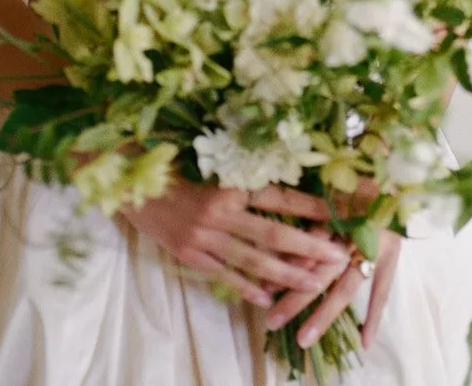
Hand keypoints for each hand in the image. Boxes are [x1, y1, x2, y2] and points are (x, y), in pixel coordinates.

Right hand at [119, 180, 349, 307]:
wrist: (132, 185)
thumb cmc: (178, 173)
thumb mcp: (214, 171)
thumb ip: (245, 183)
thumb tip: (287, 193)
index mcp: (230, 184)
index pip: (279, 197)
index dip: (310, 206)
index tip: (339, 212)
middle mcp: (220, 210)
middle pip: (272, 233)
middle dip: (308, 246)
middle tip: (337, 256)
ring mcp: (204, 235)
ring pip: (252, 259)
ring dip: (285, 274)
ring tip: (313, 283)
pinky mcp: (190, 254)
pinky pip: (224, 274)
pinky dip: (247, 287)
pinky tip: (268, 299)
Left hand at [266, 177, 401, 351]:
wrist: (396, 169)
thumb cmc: (353, 173)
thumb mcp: (325, 185)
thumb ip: (302, 207)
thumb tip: (269, 234)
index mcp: (336, 211)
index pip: (307, 245)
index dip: (285, 267)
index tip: (263, 288)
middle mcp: (355, 232)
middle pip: (321, 272)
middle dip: (295, 298)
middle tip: (271, 321)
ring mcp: (376, 246)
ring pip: (346, 287)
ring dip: (324, 314)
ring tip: (303, 339)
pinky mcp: (392, 254)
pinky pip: (382, 289)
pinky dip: (374, 316)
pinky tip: (365, 342)